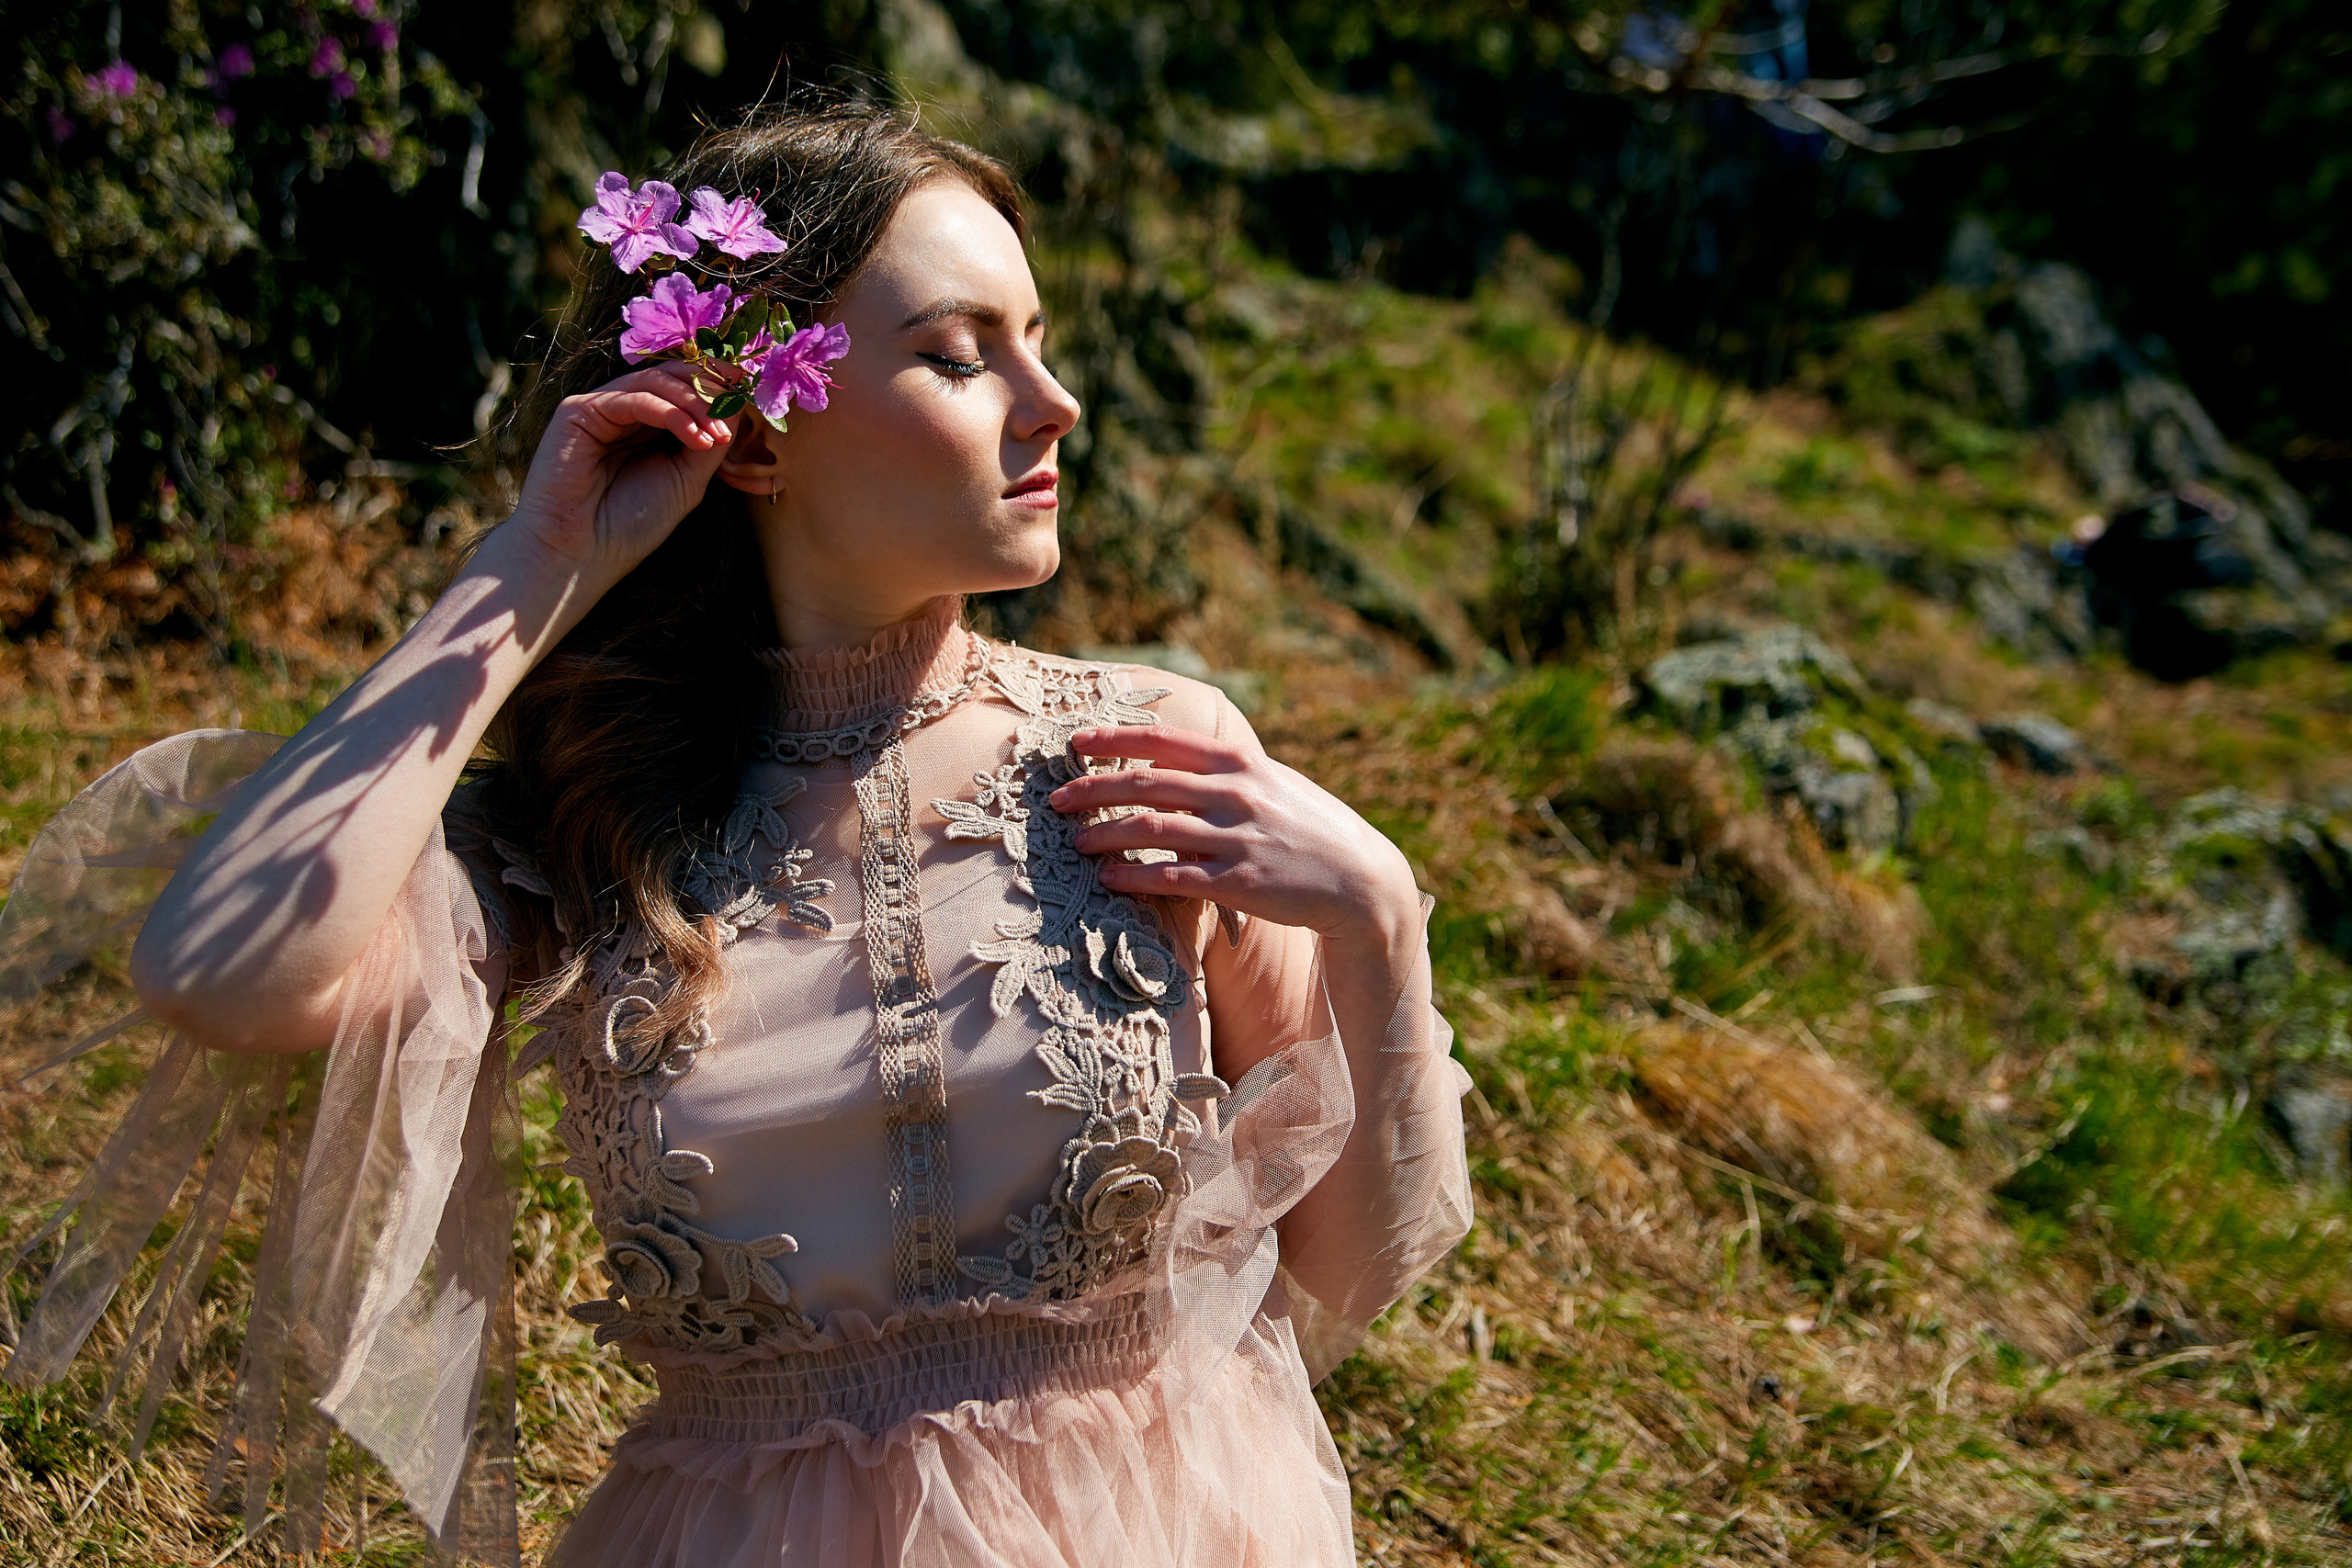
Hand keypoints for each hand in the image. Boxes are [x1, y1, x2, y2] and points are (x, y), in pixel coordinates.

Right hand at [506, 362, 738, 584]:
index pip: (686, 389)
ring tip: (718, 434)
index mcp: (648, 426)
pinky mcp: (579, 410)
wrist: (581, 553)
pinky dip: (671, 413)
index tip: (753, 393)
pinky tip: (696, 438)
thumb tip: (738, 403)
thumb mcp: (687, 481)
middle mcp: (624, 410)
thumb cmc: (630, 525)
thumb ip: (711, 441)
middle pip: (673, 376)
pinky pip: (635, 398)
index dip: (719, 387)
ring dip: (696, 403)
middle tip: (741, 400)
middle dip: (711, 386)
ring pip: (656, 382)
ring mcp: (601, 407)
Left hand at [1052, 725, 1421, 944]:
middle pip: (1144, 784)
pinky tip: (1108, 880)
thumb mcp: (1274, 781)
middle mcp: (1235, 793)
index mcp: (1240, 762)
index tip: (1075, 742)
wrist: (1361, 880)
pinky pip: (1172, 877)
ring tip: (1076, 844)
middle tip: (1057, 800)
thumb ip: (1227, 770)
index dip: (1113, 739)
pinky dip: (1133, 877)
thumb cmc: (1311, 828)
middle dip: (1092, 790)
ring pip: (1151, 830)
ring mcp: (1236, 837)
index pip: (1163, 741)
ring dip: (1103, 835)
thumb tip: (1174, 759)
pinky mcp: (1238, 882)